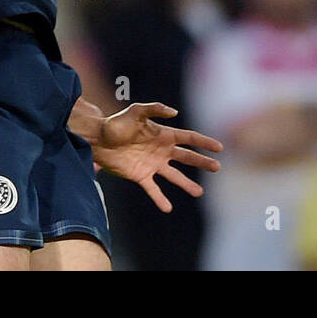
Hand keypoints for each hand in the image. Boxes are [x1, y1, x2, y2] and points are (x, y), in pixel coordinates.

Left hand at [92, 103, 222, 212]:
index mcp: (163, 134)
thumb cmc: (116, 123)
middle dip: (202, 162)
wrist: (97, 139)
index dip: (204, 142)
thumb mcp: (135, 111)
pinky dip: (161, 198)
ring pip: (174, 176)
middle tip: (217, 168)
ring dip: (186, 184)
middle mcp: (161, 150)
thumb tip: (175, 113)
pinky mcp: (140, 176)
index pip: (188, 138)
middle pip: (186, 157)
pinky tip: (168, 208)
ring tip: (199, 192)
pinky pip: (153, 189)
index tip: (219, 147)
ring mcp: (152, 164)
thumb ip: (154, 109)